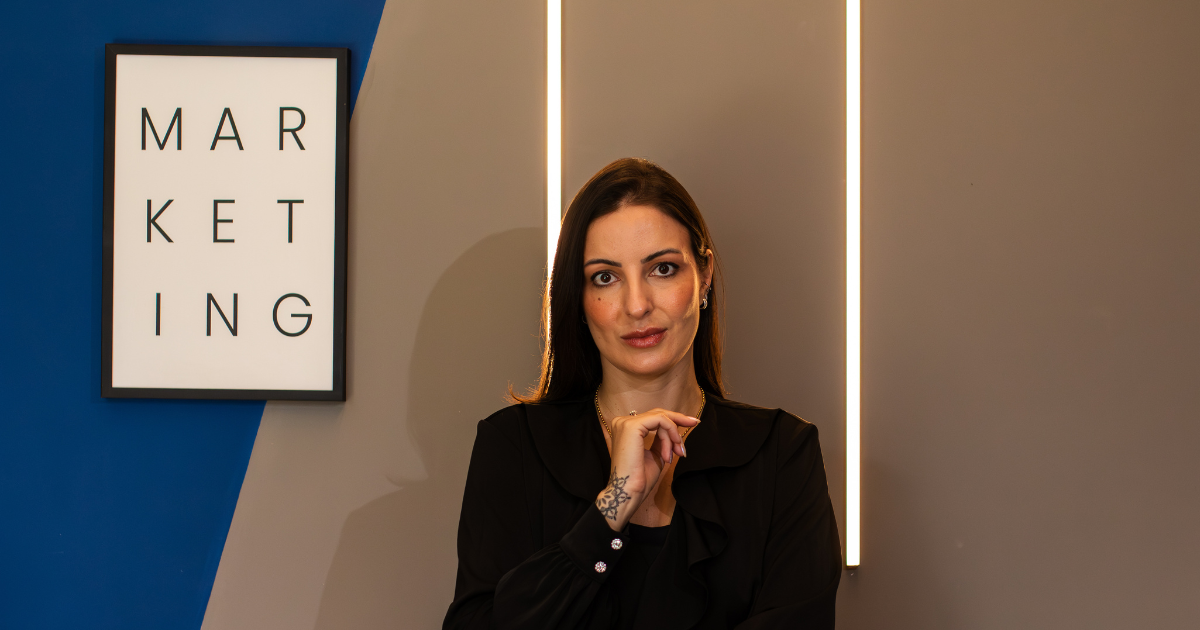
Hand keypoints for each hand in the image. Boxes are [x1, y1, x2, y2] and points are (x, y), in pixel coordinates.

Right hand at [594, 408, 699, 530]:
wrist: (630, 491)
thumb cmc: (640, 478)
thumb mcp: (655, 454)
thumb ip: (661, 440)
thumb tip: (675, 428)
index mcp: (626, 428)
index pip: (653, 417)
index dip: (673, 419)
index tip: (692, 423)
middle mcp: (622, 422)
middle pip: (657, 414)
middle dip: (678, 420)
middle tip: (695, 423)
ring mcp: (626, 423)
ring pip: (660, 418)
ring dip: (673, 436)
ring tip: (677, 453)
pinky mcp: (632, 426)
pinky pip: (660, 421)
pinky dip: (670, 433)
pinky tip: (672, 449)